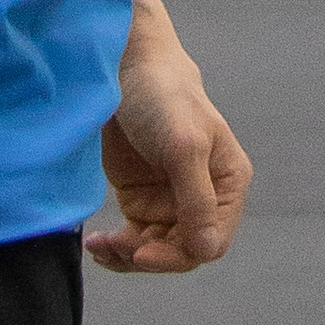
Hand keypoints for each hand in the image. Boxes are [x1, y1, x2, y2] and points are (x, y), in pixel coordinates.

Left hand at [89, 40, 252, 276]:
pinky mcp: (142, 199)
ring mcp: (171, 200)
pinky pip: (134, 239)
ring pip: (156, 250)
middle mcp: (203, 196)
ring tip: (102, 245)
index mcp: (227, 182)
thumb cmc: (163, 97)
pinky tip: (97, 244)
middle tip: (118, 245)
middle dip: (149, 254)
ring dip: (128, 255)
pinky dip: (116, 248)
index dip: (179, 255)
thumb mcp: (183, 147)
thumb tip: (208, 249)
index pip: (212, 241)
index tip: (143, 251)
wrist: (123, 69)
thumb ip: (197, 200)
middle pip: (182, 251)